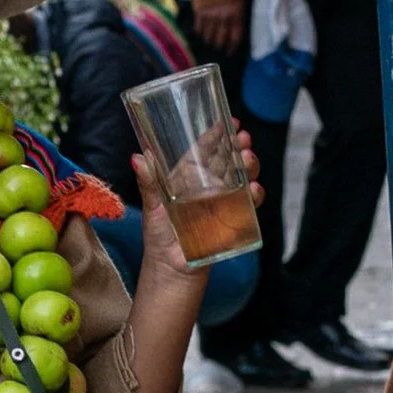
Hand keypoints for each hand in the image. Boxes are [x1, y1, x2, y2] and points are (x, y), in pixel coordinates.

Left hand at [132, 132, 262, 275]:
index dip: (216, 137)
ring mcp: (222, 202)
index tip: (227, 122)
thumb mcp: (152, 207)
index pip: (203, 152)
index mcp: (187, 179)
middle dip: (238, 147)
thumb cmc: (159, 237)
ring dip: (248, 166)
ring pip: (242, 177)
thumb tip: (138, 156)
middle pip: (227, 161)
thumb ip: (149, 184)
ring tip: (247, 159)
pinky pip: (249, 204)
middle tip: (243, 138)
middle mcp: (207, 187)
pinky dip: (254, 195)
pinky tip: (253, 189)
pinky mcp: (233, 219)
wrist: (172, 269)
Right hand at [191, 0, 244, 56]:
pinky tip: (201, 35)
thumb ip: (237, 18)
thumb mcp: (239, 2)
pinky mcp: (199, 12)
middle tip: (218, 49)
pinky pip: (199, 28)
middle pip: (221, 39)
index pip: (235, 36)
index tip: (229, 53)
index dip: (232, 47)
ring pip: (209, 36)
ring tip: (209, 44)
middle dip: (219, 46)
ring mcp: (210, 14)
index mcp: (236, 13)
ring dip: (209, 42)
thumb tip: (232, 34)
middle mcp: (223, 16)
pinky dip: (200, 34)